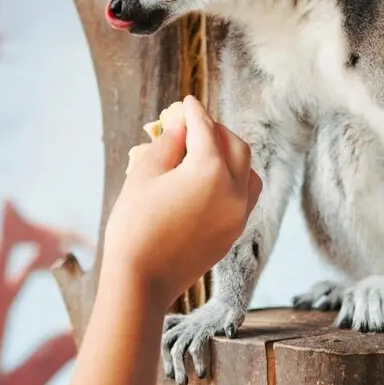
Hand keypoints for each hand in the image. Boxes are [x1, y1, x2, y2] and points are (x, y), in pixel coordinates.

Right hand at [103, 97, 260, 309]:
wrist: (141, 281)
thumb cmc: (135, 226)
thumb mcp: (144, 174)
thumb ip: (168, 144)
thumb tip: (182, 128)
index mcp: (211, 170)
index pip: (205, 129)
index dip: (193, 112)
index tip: (186, 103)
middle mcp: (234, 190)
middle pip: (236, 146)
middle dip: (217, 132)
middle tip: (195, 126)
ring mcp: (238, 214)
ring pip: (248, 172)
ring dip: (232, 156)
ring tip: (208, 152)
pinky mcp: (234, 233)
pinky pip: (245, 197)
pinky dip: (235, 181)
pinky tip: (213, 180)